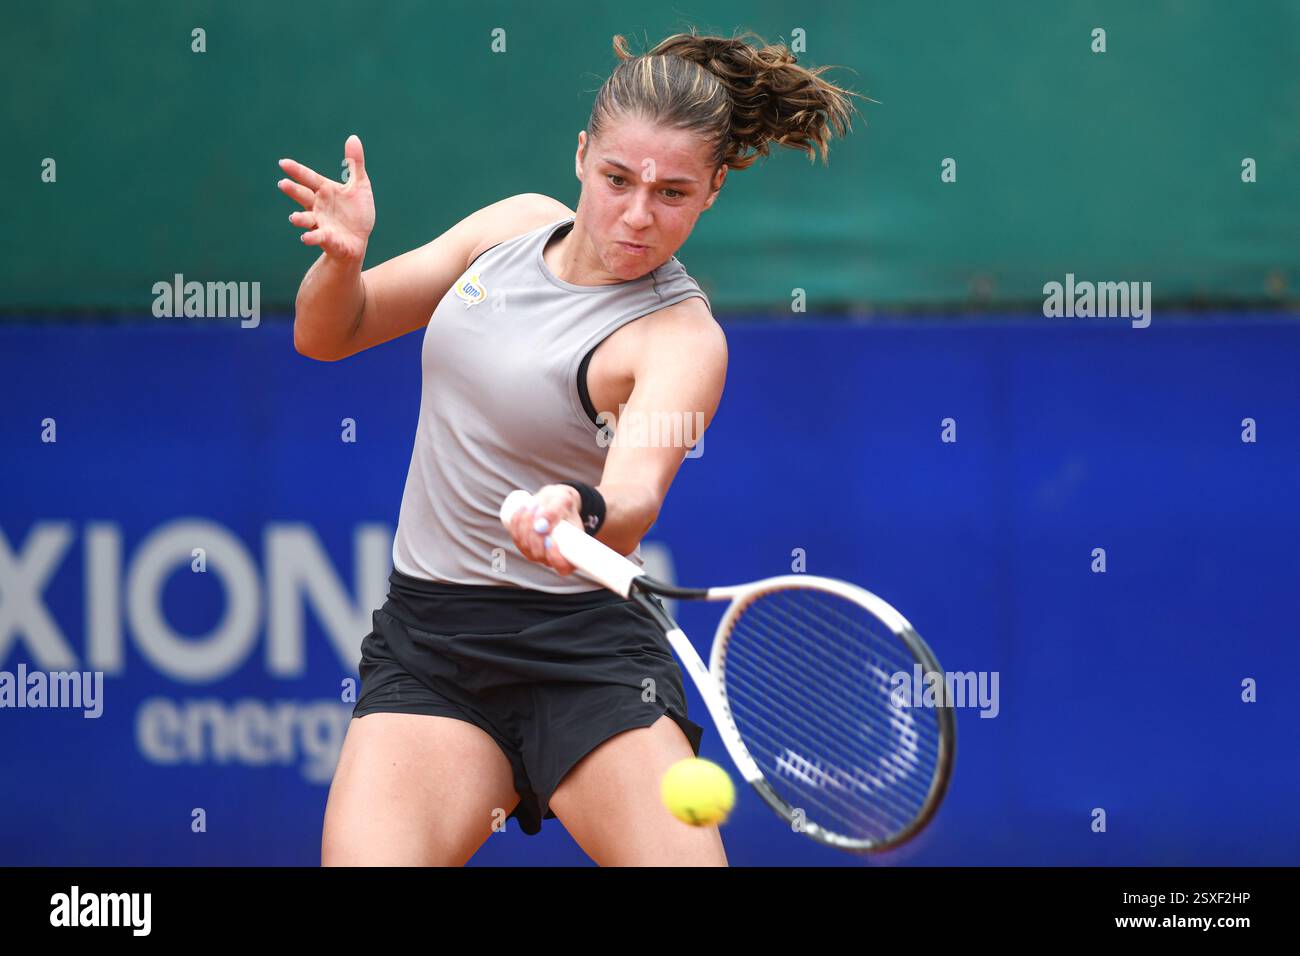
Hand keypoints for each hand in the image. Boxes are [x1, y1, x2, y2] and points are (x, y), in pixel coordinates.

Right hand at [278, 134, 374, 261]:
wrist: (358, 240)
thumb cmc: (356, 212)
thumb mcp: (359, 185)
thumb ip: (355, 164)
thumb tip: (353, 137)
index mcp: (325, 190)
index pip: (309, 178)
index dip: (297, 171)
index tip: (283, 163)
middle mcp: (318, 206)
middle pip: (303, 196)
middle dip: (293, 191)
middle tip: (282, 183)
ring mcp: (320, 222)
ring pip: (306, 219)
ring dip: (300, 218)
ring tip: (293, 218)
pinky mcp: (327, 238)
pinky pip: (318, 237)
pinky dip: (312, 237)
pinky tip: (305, 238)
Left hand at [507, 485, 583, 575]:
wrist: (555, 501)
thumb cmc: (564, 504)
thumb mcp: (564, 501)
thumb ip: (555, 511)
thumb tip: (542, 523)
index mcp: (569, 554)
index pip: (563, 567)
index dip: (555, 557)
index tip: (552, 540)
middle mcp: (551, 558)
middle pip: (538, 553)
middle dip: (535, 532)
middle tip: (540, 509)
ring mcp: (535, 552)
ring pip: (524, 544)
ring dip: (526, 523)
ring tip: (535, 504)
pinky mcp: (523, 543)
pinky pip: (516, 535)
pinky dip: (517, 521)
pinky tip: (522, 508)